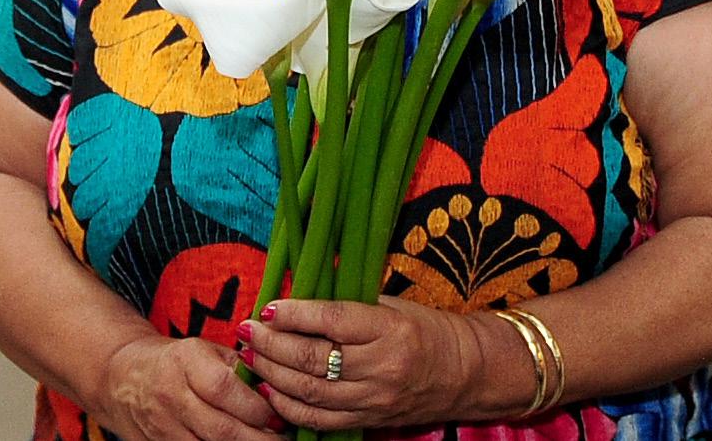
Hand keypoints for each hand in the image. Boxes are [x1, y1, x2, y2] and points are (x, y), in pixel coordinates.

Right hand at [99, 335, 286, 440]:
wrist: (126, 378)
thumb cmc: (177, 361)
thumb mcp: (204, 350)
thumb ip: (236, 365)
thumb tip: (273, 381)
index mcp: (186, 361)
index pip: (223, 388)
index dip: (253, 406)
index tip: (278, 413)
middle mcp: (171, 395)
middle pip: (220, 428)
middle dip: (257, 438)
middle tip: (284, 439)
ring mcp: (163, 427)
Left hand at [237, 297, 533, 431]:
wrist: (464, 372)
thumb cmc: (425, 328)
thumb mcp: (392, 304)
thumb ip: (348, 302)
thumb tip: (299, 290)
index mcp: (389, 328)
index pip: (332, 320)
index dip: (295, 314)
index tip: (267, 305)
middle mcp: (381, 366)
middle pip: (314, 359)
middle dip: (272, 345)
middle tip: (247, 331)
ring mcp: (374, 398)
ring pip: (311, 392)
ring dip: (273, 375)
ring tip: (251, 357)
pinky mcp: (368, 421)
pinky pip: (320, 420)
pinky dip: (289, 408)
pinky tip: (270, 391)